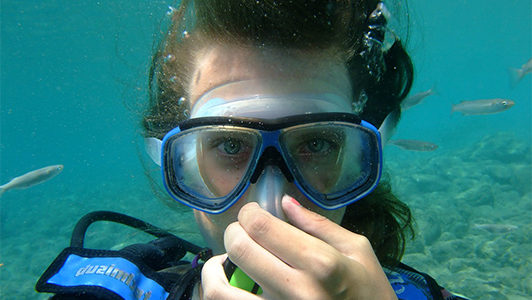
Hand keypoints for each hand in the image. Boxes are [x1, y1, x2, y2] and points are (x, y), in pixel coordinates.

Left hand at [200, 195, 396, 299]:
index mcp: (320, 263)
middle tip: (241, 233)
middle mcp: (296, 290)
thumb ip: (319, 225)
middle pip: (239, 249)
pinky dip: (221, 293)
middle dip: (233, 233)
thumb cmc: (371, 293)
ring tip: (225, 263)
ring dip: (214, 271)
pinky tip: (232, 285)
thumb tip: (286, 203)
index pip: (260, 226)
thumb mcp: (358, 252)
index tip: (253, 214)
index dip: (248, 213)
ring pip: (219, 291)